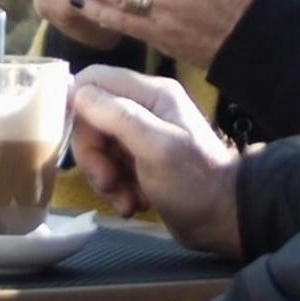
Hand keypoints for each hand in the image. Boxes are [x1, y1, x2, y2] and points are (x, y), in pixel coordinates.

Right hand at [69, 65, 242, 257]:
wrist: (224, 220)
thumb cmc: (195, 182)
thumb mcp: (156, 147)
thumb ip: (118, 116)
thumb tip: (77, 92)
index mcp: (151, 94)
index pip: (95, 80)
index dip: (77, 106)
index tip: (75, 139)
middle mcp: (145, 108)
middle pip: (92, 118)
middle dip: (93, 154)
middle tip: (107, 181)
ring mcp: (142, 137)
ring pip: (98, 148)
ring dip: (105, 179)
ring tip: (126, 201)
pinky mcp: (140, 163)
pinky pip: (110, 169)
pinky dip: (116, 190)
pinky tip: (133, 204)